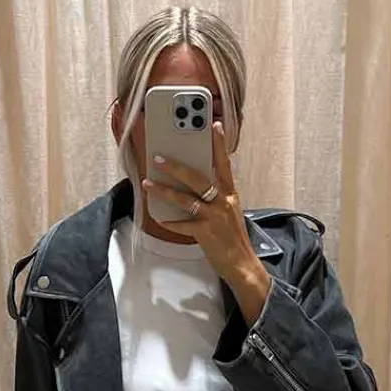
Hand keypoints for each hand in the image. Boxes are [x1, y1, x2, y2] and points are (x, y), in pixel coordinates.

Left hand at [142, 122, 270, 323]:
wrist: (242, 264)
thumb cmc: (234, 239)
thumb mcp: (230, 212)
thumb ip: (217, 198)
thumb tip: (198, 186)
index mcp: (230, 194)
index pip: (225, 164)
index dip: (219, 144)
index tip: (214, 125)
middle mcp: (223, 202)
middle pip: (198, 178)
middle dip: (176, 167)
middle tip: (159, 158)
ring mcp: (214, 217)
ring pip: (185, 199)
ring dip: (164, 190)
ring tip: (148, 183)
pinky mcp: (204, 232)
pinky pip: (182, 224)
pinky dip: (170, 221)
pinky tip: (159, 217)